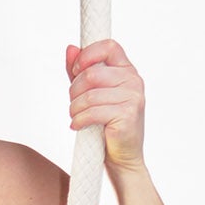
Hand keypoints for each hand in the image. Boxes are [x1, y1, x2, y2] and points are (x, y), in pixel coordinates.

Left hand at [65, 39, 144, 170]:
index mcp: (127, 70)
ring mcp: (133, 98)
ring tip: (75, 117)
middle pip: (92, 74)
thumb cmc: (107, 124)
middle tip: (74, 105)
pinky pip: (92, 112)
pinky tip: (77, 126)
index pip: (108, 47)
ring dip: (74, 109)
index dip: (87, 56)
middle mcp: (134, 81)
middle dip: (74, 91)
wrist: (122, 157)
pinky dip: (78, 120)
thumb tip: (70, 48)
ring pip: (89, 95)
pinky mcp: (127, 115)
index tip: (75, 71)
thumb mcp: (93, 94)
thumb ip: (81, 72)